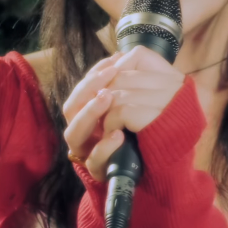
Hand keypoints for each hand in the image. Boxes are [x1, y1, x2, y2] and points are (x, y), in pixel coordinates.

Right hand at [63, 46, 184, 183]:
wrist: (155, 168)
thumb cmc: (142, 132)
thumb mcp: (136, 105)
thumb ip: (127, 84)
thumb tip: (124, 55)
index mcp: (89, 113)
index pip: (82, 89)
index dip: (94, 74)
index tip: (113, 62)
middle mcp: (82, 131)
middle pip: (71, 107)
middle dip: (88, 89)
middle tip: (109, 76)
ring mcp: (86, 151)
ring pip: (74, 132)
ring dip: (89, 113)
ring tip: (108, 98)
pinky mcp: (97, 171)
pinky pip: (93, 160)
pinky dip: (104, 147)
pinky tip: (119, 135)